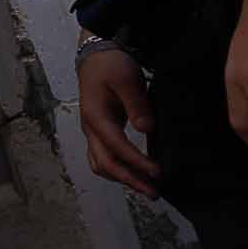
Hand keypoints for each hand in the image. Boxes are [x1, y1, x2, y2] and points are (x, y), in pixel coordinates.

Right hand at [77, 46, 159, 194]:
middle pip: (105, 164)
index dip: (137, 162)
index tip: (157, 172)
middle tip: (153, 192)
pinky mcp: (99, 132)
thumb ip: (136, 105)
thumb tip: (146, 130)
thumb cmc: (110, 65)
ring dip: (123, 178)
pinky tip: (135, 172)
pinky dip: (118, 169)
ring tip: (146, 187)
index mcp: (96, 117)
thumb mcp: (127, 79)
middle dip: (129, 180)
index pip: (117, 147)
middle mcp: (90, 129)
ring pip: (101, 164)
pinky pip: (104, 157)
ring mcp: (93, 132)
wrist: (96, 56)